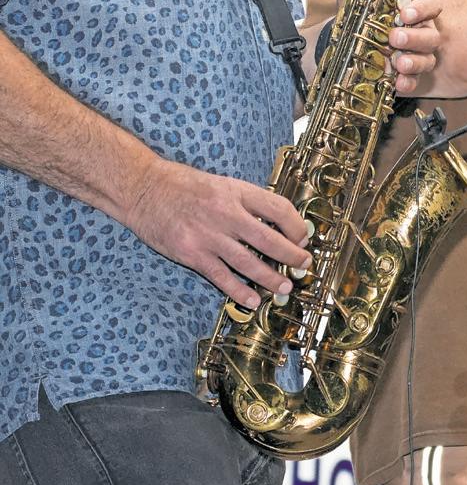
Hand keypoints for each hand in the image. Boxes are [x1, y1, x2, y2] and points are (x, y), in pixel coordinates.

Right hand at [122, 155, 310, 307]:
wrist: (144, 189)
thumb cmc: (184, 186)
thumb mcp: (223, 184)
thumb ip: (248, 202)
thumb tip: (277, 223)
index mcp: (238, 193)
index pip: (279, 208)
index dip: (296, 226)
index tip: (302, 238)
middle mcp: (226, 214)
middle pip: (270, 239)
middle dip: (292, 256)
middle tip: (304, 265)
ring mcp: (209, 236)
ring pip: (249, 262)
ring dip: (271, 278)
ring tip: (285, 287)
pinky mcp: (192, 254)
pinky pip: (221, 277)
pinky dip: (240, 291)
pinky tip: (253, 300)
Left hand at [333, 0, 442, 95]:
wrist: (348, 51)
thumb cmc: (363, 23)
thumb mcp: (355, 4)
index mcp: (413, 12)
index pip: (431, 5)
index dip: (422, 9)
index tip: (404, 13)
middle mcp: (421, 32)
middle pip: (432, 34)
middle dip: (415, 37)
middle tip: (395, 38)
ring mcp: (417, 55)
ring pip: (428, 58)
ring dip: (415, 61)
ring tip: (398, 62)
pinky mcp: (409, 75)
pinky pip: (416, 80)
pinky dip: (409, 81)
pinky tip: (398, 83)